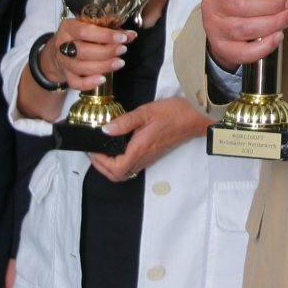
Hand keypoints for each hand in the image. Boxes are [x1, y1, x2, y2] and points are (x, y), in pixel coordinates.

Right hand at [46, 17, 136, 91]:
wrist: (56, 51)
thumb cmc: (79, 36)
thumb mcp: (91, 27)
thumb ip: (110, 29)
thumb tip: (131, 35)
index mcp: (68, 28)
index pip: (85, 31)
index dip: (105, 35)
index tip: (122, 38)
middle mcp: (62, 45)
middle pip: (83, 51)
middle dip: (106, 52)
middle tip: (122, 50)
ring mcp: (63, 62)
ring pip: (81, 67)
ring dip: (102, 66)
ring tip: (119, 63)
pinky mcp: (66, 76)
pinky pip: (76, 83)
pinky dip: (89, 83)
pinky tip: (103, 79)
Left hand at [88, 96, 213, 181]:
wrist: (194, 118)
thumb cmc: (174, 113)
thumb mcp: (146, 112)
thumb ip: (124, 122)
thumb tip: (105, 130)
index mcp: (140, 148)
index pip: (115, 168)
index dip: (100, 163)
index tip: (93, 149)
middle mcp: (143, 157)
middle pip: (117, 175)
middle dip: (101, 167)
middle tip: (93, 151)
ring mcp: (148, 158)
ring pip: (123, 173)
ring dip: (109, 166)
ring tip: (102, 151)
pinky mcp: (151, 155)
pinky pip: (131, 166)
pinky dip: (119, 162)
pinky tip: (117, 148)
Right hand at [200, 0, 287, 71]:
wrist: (225, 21)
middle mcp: (213, 3)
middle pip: (241, 4)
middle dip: (272, 4)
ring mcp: (216, 27)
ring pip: (244, 28)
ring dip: (273, 23)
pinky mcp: (223, 48)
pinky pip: (243, 52)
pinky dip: (264, 46)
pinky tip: (279, 36)